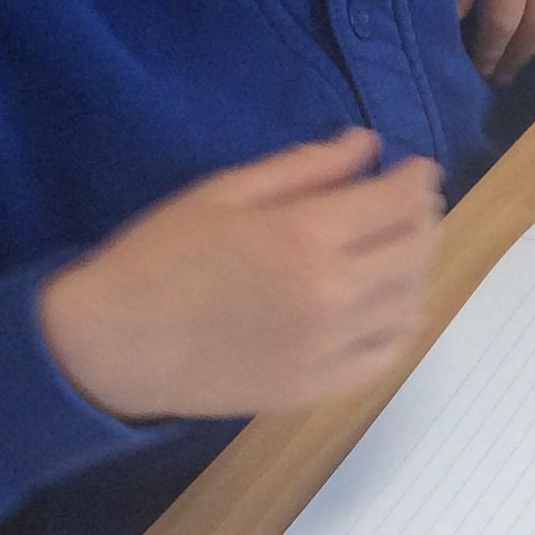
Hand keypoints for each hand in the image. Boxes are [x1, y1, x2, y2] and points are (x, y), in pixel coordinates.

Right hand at [39, 128, 441, 420]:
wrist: (110, 344)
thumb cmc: (159, 255)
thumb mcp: (225, 192)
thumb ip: (303, 168)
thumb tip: (367, 145)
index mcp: (305, 237)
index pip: (396, 202)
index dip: (417, 180)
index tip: (418, 169)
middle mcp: (331, 295)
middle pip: (414, 251)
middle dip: (424, 219)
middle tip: (415, 204)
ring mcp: (328, 348)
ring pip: (409, 303)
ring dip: (417, 269)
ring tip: (402, 249)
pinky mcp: (316, 388)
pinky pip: (385, 356)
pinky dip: (401, 325)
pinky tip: (390, 305)